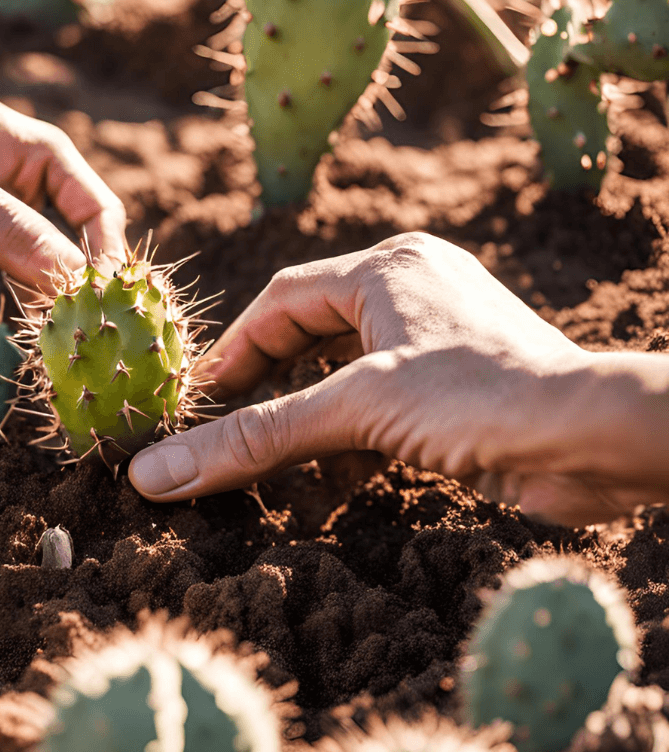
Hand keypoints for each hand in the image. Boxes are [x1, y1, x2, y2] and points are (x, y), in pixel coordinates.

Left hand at [0, 0, 124, 322]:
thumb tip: (72, 279)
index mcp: (1, 147)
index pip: (80, 197)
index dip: (103, 245)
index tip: (113, 296)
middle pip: (51, 251)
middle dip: (64, 293)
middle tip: (80, 340)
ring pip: (11, 289)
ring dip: (21, 318)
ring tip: (32, 350)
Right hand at [129, 233, 668, 525]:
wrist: (597, 442)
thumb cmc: (482, 397)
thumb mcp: (354, 408)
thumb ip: (253, 439)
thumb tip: (155, 474)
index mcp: (388, 268)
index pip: (283, 300)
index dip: (232, 351)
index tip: (193, 401)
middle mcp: (413, 294)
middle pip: (311, 335)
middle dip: (264, 384)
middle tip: (219, 427)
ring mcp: (439, 344)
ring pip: (345, 376)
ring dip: (303, 419)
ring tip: (261, 460)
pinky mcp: (458, 393)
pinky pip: (380, 409)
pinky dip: (346, 444)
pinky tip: (325, 483)